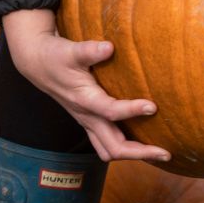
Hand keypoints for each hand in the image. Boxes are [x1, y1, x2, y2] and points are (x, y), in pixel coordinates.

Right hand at [1, 9, 170, 162]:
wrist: (38, 64)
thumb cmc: (56, 56)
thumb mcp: (71, 50)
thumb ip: (89, 50)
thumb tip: (109, 47)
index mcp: (84, 99)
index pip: (110, 111)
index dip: (131, 110)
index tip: (153, 106)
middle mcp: (86, 116)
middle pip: (113, 147)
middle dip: (140, 152)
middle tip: (166, 153)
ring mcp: (87, 122)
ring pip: (109, 150)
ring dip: (133, 155)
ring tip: (158, 154)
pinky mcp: (89, 122)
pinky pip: (107, 144)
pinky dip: (125, 149)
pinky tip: (143, 144)